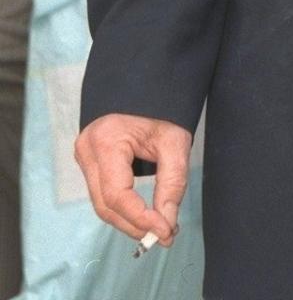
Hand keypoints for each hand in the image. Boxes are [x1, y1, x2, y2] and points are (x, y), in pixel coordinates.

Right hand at [75, 114, 191, 245]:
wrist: (144, 90)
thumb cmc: (160, 111)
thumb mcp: (174, 142)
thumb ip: (172, 182)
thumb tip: (166, 224)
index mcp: (106, 140)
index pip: (117, 194)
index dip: (140, 218)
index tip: (165, 231)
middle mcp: (87, 151)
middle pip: (106, 205)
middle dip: (136, 225)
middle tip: (165, 236)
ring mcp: (84, 158)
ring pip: (103, 205)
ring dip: (130, 222)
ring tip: (158, 229)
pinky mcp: (89, 165)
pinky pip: (104, 196)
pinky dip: (124, 211)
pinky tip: (144, 217)